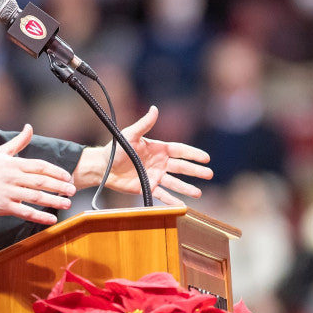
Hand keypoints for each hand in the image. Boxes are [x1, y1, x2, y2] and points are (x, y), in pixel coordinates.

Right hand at [0, 125, 76, 224]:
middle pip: (41, 181)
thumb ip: (19, 142)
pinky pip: (25, 212)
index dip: (56, 171)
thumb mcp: (1, 152)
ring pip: (35, 196)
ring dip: (54, 200)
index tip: (68, 177)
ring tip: (67, 203)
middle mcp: (13, 177)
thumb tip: (29, 127)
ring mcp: (8, 193)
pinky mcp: (4, 207)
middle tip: (73, 190)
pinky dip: (39, 216)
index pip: (40, 166)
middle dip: (59, 186)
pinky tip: (51, 219)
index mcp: (14, 164)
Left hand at [75, 106, 212, 204]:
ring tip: (198, 193)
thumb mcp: (131, 135)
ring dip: (186, 188)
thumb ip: (144, 124)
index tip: (206, 158)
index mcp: (158, 149)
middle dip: (195, 171)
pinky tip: (181, 204)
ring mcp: (154, 176)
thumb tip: (154, 108)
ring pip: (174, 183)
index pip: (180, 151)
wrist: (103, 167)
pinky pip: (161, 194)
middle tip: (209, 174)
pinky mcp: (147, 187)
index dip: (193, 154)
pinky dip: (171, 200)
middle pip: (181, 167)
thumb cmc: (116, 149)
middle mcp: (159, 163)